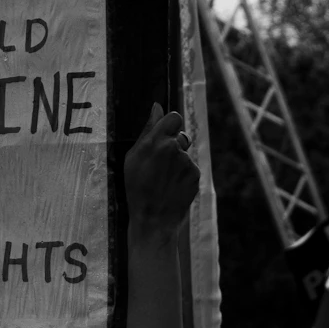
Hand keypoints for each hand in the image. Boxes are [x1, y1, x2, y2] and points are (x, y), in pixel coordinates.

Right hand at [125, 103, 198, 245]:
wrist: (153, 219)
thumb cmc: (137, 188)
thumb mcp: (133, 158)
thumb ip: (148, 130)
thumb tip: (157, 107)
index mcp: (154, 141)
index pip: (174, 117)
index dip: (170, 125)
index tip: (165, 134)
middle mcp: (172, 148)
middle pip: (180, 135)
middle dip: (173, 145)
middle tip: (161, 165)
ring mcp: (186, 161)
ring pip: (184, 154)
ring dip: (177, 162)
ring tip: (164, 180)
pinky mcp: (195, 174)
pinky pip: (190, 168)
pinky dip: (183, 175)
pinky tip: (172, 187)